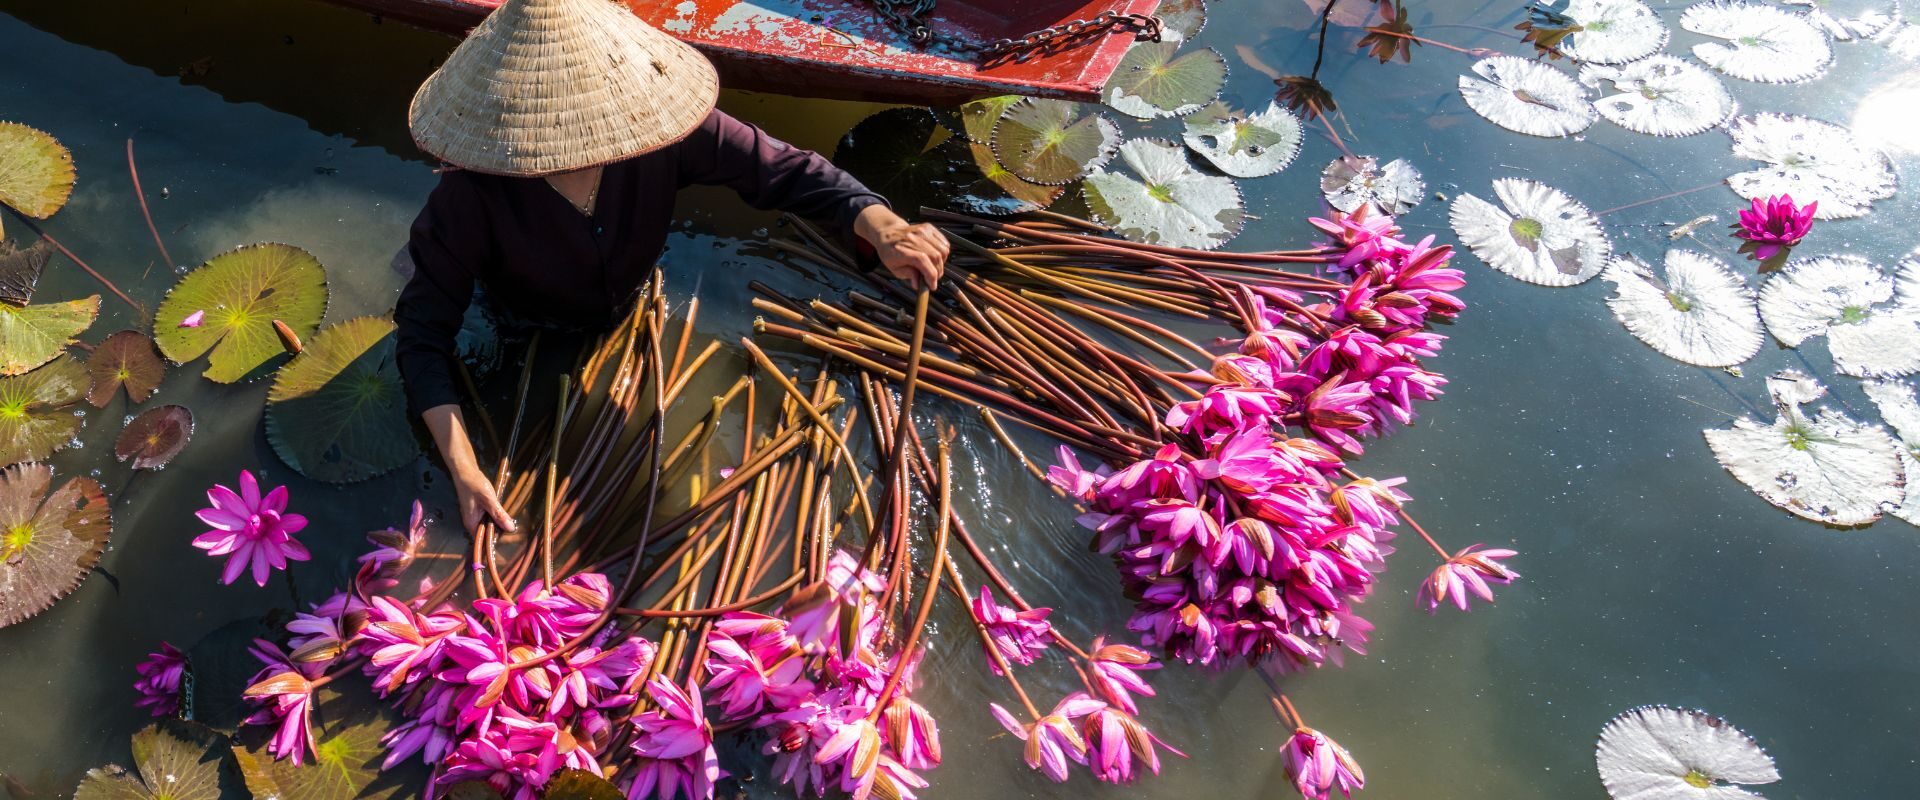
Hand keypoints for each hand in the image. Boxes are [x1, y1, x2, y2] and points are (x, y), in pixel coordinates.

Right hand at [420, 404, 514, 535]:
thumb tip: (510, 528)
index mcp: (472, 523)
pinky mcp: (477, 510)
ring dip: (499, 526)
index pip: (483, 541)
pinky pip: (488, 519)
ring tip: (514, 528)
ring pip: (488, 526)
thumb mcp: (489, 499)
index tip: (509, 546)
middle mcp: (472, 523)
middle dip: (499, 535)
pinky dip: (496, 518)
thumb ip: (498, 514)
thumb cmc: (474, 485)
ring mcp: (474, 517)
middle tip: (516, 536)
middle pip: (487, 534)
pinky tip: (506, 517)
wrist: (465, 471)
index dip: (495, 544)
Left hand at [854, 206, 947, 288]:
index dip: (931, 275)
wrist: (888, 233)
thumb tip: (918, 284)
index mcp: (901, 249)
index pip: (922, 260)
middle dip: (937, 272)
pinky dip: (944, 253)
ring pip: (943, 250)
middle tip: (933, 279)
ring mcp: (922, 231)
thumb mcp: (894, 268)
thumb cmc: (890, 251)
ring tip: (934, 267)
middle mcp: (913, 238)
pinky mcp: (929, 228)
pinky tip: (936, 257)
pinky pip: (944, 243)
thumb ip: (908, 275)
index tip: (932, 285)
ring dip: (942, 263)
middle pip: (935, 256)